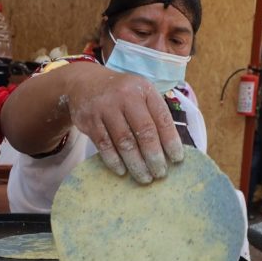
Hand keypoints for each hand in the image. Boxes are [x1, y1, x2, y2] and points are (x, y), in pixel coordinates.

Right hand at [66, 68, 183, 183]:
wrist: (83, 83)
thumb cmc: (120, 94)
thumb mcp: (139, 94)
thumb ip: (153, 114)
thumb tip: (169, 150)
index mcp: (144, 89)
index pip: (162, 118)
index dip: (171, 140)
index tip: (177, 159)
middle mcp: (125, 96)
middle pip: (144, 131)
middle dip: (154, 156)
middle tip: (160, 174)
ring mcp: (105, 108)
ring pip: (124, 141)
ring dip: (136, 163)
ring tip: (144, 177)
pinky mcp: (89, 120)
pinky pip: (104, 145)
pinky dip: (114, 160)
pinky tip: (122, 171)